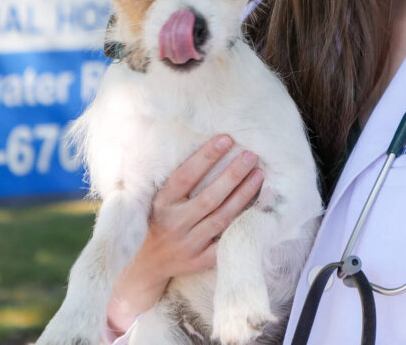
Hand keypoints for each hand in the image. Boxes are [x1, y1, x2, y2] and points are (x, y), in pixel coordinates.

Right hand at [105, 135, 263, 335]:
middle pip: (209, 197)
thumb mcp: (161, 198)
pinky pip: (227, 240)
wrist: (147, 266)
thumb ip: (181, 180)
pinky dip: (243, 223)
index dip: (206, 157)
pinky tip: (258, 206)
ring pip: (222, 217)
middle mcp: (175, 224)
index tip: (226, 139)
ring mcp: (189, 245)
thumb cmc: (159, 220)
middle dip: (233, 175)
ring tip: (258, 175)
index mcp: (162, 204)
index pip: (185, 176)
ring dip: (243, 195)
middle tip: (251, 155)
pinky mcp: (201, 261)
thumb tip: (214, 148)